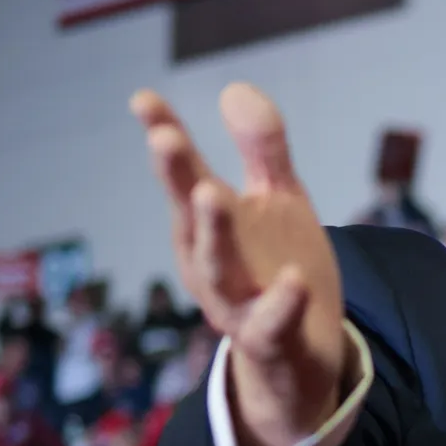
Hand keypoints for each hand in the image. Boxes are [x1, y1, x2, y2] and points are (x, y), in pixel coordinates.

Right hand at [137, 84, 347, 445]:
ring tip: (211, 192)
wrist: (302, 358)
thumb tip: (233, 87)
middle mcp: (210, 262)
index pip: (183, 174)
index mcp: (208, 224)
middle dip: (177, 177)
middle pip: (189, 216)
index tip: (143, 99)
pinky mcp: (270, 340)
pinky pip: (269, 326)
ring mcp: (235, 302)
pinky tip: (293, 280)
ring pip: (217, 270)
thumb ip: (261, 148)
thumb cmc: (278, 268)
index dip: (164, 136)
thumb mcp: (279, 201)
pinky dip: (279, 305)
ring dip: (213, 233)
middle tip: (165, 136)